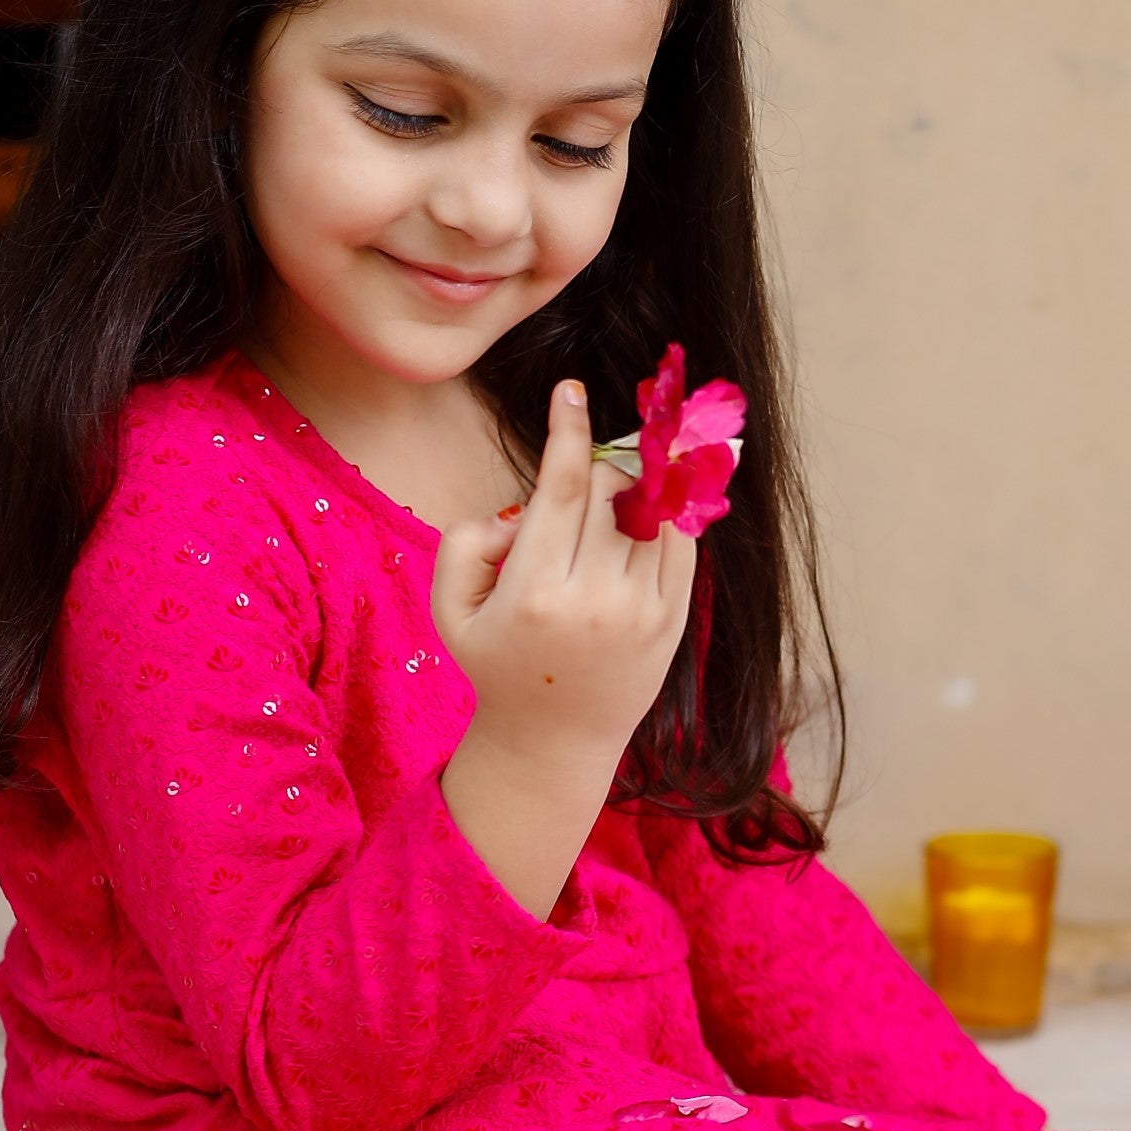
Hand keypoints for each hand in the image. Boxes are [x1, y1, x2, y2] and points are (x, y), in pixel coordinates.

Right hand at [431, 378, 696, 766]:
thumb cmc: (498, 665)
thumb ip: (463, 544)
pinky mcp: (673, 620)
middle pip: (607, 488)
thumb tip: (516, 511)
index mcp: (535, 593)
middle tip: (574, 480)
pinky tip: (640, 513)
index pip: (561, 486)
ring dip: (629, 485)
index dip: (568, 428)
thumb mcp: (451, 610)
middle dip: (590, 466)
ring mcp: (642, 611)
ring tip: (604, 498)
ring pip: (649, 507)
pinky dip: (664, 513)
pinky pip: (680, 540)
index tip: (571, 389)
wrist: (554, 740)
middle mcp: (594, 600)